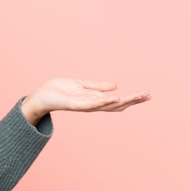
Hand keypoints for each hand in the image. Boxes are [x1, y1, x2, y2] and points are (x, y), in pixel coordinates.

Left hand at [21, 78, 150, 124]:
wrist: (42, 95)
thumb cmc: (59, 90)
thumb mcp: (82, 85)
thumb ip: (97, 87)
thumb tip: (115, 86)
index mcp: (95, 99)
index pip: (118, 101)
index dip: (132, 98)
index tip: (147, 94)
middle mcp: (93, 104)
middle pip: (118, 105)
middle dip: (133, 100)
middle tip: (148, 95)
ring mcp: (85, 106)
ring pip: (109, 105)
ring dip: (124, 101)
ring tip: (138, 96)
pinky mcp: (76, 104)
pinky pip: (93, 104)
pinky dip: (104, 101)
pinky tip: (115, 98)